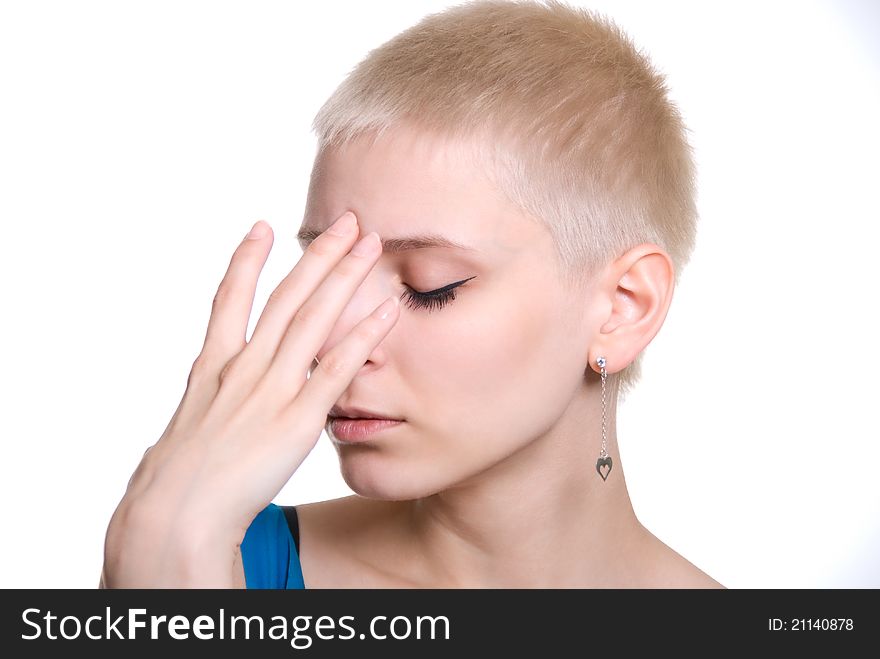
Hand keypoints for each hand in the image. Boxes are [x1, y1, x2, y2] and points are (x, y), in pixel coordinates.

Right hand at [101, 211, 398, 586]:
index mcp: (212, 367)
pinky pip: (337, 368)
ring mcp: (271, 389)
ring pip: (314, 318)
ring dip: (345, 276)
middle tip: (347, 220)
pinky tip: (389, 310)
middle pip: (286, 297)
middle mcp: (243, 367)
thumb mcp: (187, 427)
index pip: (230, 300)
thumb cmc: (177, 482)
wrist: (176, 512)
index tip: (262, 226)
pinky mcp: (297, 419)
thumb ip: (207, 404)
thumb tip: (209, 403)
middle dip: (318, 254)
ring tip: (371, 243)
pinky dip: (364, 336)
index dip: (246, 260)